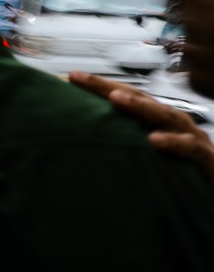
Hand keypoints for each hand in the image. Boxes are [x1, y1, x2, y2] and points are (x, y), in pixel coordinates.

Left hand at [69, 72, 213, 181]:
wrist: (211, 195)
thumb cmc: (180, 175)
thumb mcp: (146, 159)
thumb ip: (122, 148)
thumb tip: (83, 143)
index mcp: (157, 124)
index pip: (127, 99)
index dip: (101, 87)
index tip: (72, 77)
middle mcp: (174, 126)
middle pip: (142, 100)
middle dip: (112, 87)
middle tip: (83, 79)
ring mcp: (192, 139)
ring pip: (167, 116)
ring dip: (141, 106)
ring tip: (115, 98)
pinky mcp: (206, 159)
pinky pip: (191, 148)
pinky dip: (175, 143)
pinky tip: (155, 139)